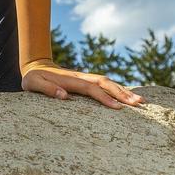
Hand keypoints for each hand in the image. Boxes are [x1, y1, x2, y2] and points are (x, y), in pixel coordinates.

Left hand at [20, 60, 143, 108]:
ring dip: (124, 91)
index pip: (91, 89)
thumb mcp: (34, 84)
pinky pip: (105, 85)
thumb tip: (64, 96)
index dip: (105, 98)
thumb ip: (47, 89)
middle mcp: (81, 77)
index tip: (118, 108)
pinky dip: (118, 89)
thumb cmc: (33, 79)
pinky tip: (129, 97)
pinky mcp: (86, 81)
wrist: (36, 67)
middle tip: (139, 104)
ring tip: (140, 101)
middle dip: (122, 93)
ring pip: (108, 82)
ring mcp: (85, 78)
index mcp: (70, 80)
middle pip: (105, 83)